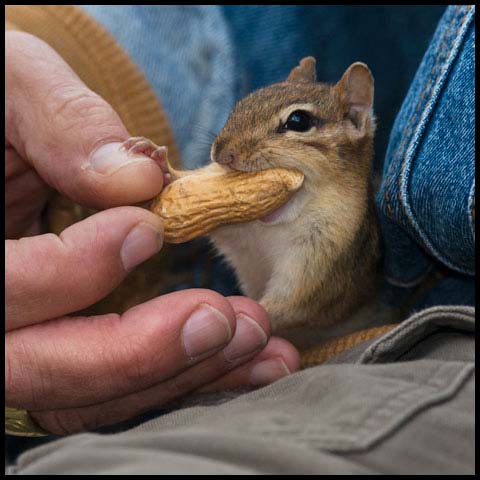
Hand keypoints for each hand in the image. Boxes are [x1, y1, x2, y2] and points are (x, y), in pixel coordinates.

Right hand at [5, 32, 299, 434]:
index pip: (0, 289)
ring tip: (258, 337)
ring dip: (181, 374)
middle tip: (226, 319)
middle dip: (142, 353)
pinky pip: (119, 383)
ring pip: (89, 393)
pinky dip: (183, 375)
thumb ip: (61, 124)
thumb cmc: (0, 103)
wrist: (2, 137)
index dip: (72, 272)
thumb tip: (137, 180)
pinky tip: (247, 355)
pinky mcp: (69, 342)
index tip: (148, 228)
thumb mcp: (12, 87)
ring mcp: (25, 337)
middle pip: (45, 371)